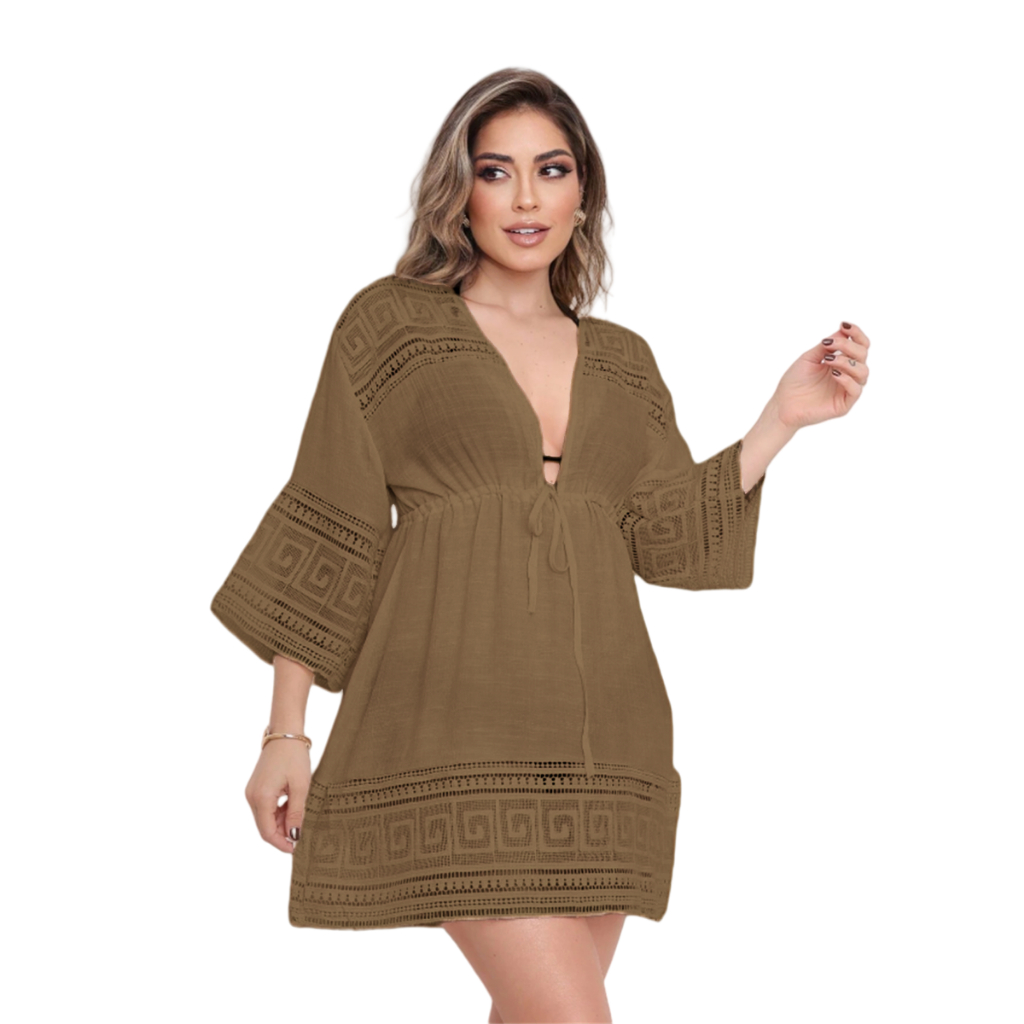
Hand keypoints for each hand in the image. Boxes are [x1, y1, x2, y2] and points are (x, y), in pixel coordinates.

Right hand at [244, 738, 310, 853]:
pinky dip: (278, 812)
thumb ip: (296, 814)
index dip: (281, 844)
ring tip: (300, 816)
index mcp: (261, 798)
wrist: (285, 733)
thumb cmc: (294, 757)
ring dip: (281, 823)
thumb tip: (294, 837)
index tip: (296, 849)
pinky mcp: (256, 788)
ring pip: (265, 818)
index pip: (267, 832)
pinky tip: (292, 806)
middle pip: (265, 827)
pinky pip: (265, 808)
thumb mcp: (300, 787)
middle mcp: (252, 797)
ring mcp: (252, 792)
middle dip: (282, 834)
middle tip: (302, 834)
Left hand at [773, 322, 870, 429]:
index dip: (856, 334)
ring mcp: (846, 389)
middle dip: (849, 346)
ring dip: (847, 362)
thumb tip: (843, 331)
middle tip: (830, 344)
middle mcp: (847, 374)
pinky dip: (847, 379)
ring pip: (863, 372)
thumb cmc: (794, 382)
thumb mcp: (809, 358)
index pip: (859, 346)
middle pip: (862, 355)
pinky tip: (834, 374)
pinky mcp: (844, 404)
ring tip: (828, 360)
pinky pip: (856, 390)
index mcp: (840, 362)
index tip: (844, 325)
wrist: (782, 405)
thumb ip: (827, 346)